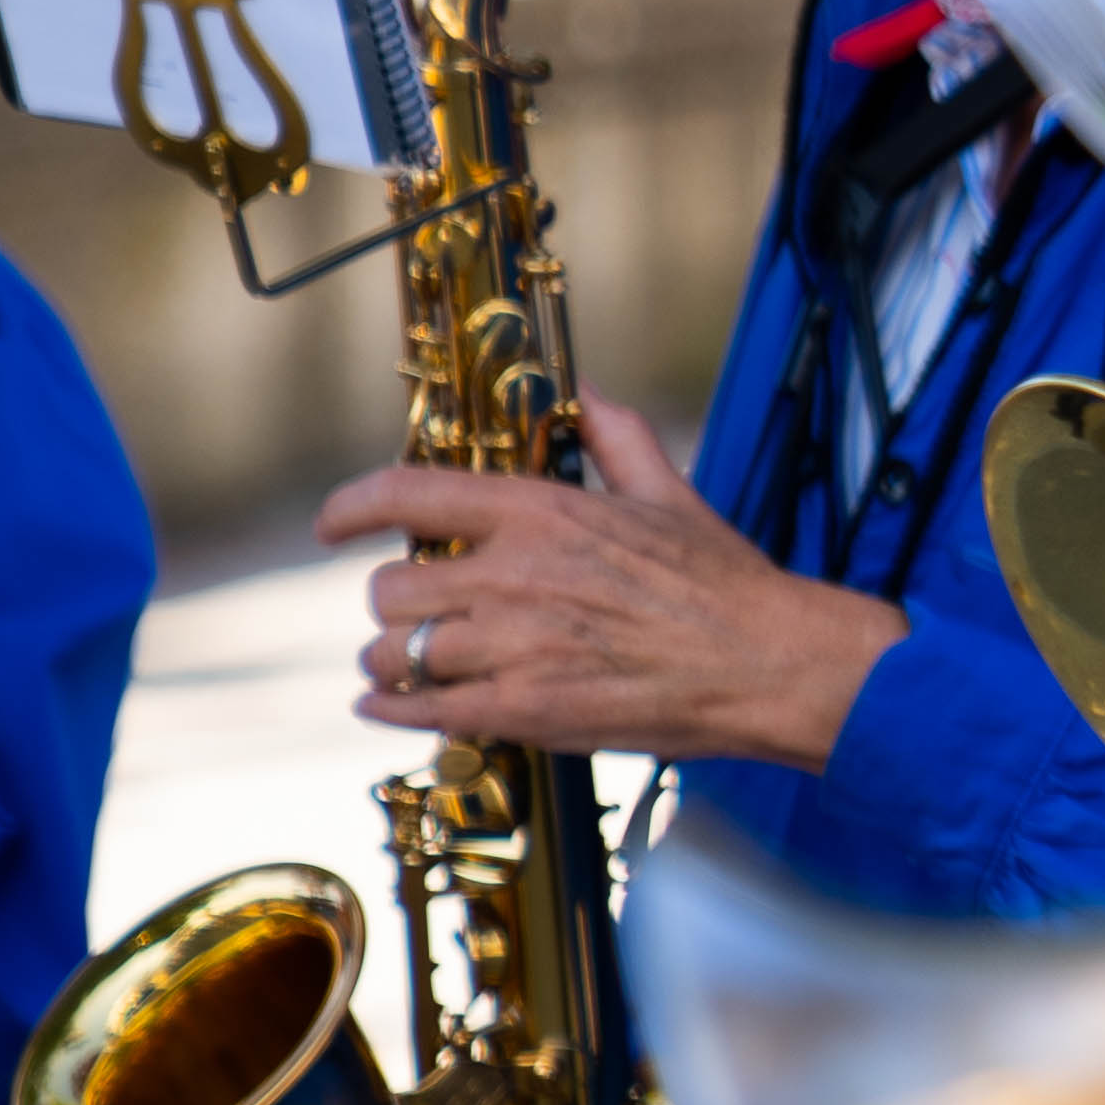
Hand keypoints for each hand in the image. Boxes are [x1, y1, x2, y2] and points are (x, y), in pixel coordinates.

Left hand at [323, 395, 907, 767]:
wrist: (773, 664)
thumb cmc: (726, 584)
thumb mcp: (671, 495)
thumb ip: (618, 437)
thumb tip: (588, 393)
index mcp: (543, 513)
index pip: (406, 494)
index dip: (350, 508)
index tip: (331, 525)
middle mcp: (514, 575)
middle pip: (388, 589)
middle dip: (395, 605)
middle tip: (418, 614)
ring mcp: (514, 647)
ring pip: (393, 653)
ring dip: (394, 662)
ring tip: (413, 665)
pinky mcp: (523, 710)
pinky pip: (417, 712)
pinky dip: (392, 711)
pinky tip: (394, 708)